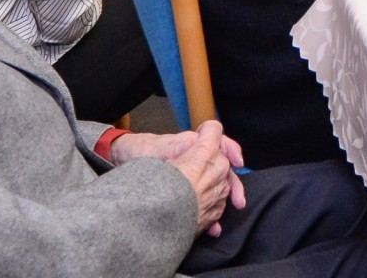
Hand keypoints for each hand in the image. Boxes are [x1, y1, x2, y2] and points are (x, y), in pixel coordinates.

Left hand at [114, 121, 245, 234]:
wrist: (127, 159)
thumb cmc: (140, 152)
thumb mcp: (156, 150)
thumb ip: (176, 148)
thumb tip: (193, 143)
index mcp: (191, 143)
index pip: (218, 141)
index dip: (230, 150)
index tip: (238, 163)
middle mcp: (196, 157)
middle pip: (223, 167)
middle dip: (234, 184)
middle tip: (239, 200)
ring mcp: (194, 173)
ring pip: (218, 185)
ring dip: (226, 199)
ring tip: (233, 210)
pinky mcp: (188, 188)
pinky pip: (205, 198)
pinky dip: (211, 212)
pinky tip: (212, 225)